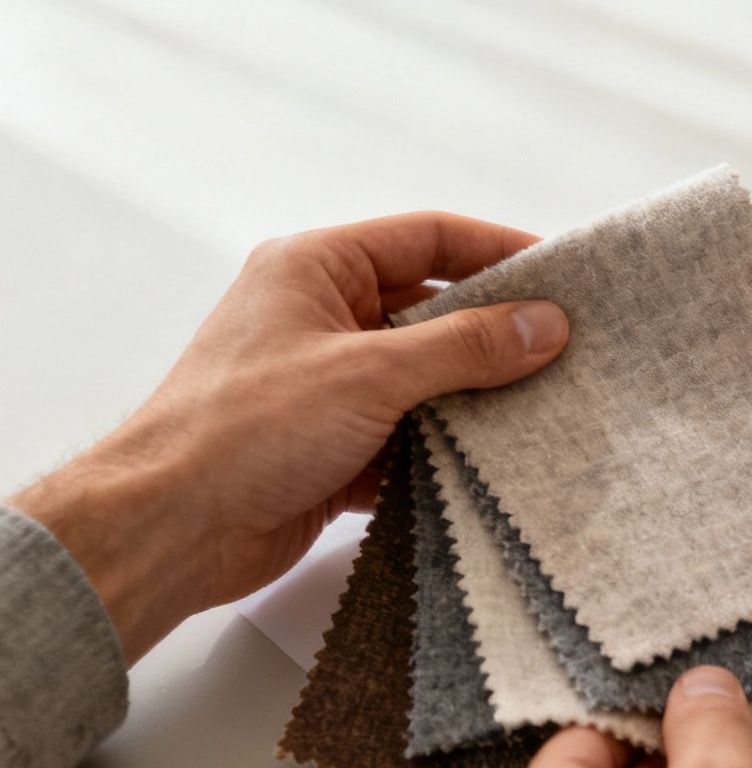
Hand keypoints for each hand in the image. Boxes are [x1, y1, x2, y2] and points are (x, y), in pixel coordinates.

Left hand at [8, 213, 568, 660]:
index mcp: (315, 269)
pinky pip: (411, 437)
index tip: (563, 275)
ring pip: (427, 378)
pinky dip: (449, 451)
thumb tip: (544, 324)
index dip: (499, 251)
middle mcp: (320, 317)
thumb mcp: (371, 373)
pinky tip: (494, 464)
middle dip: (498, 333)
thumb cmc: (240, 430)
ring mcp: (326, 384)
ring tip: (546, 408)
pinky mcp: (333, 447)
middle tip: (567, 349)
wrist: (169, 529)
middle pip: (433, 309)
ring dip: (477, 398)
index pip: (428, 238)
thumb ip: (467, 346)